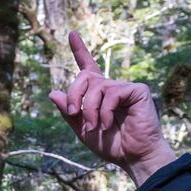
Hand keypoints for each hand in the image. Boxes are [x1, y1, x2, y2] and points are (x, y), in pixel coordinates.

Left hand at [48, 31, 177, 185]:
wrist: (134, 156)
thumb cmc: (112, 145)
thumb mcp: (82, 130)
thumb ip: (69, 112)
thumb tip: (53, 93)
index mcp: (98, 95)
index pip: (87, 68)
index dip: (80, 50)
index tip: (72, 34)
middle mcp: (111, 87)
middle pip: (84, 77)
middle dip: (75, 95)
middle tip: (75, 114)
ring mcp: (124, 87)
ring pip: (96, 86)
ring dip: (90, 109)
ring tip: (95, 127)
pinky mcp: (137, 91)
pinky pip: (112, 93)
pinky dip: (105, 111)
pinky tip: (108, 124)